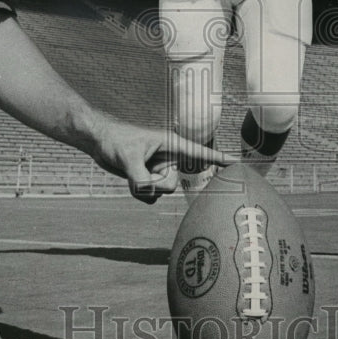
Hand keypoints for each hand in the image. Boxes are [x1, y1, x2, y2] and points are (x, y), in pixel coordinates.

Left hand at [89, 118, 234, 203]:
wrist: (99, 141)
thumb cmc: (115, 140)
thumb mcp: (128, 158)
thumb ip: (140, 179)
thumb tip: (148, 193)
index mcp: (172, 145)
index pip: (200, 154)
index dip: (219, 160)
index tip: (238, 165)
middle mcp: (169, 159)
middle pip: (172, 185)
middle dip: (153, 183)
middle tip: (138, 169)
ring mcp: (160, 170)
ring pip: (160, 193)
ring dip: (142, 188)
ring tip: (131, 170)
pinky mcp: (151, 179)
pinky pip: (151, 198)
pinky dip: (138, 193)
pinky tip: (129, 179)